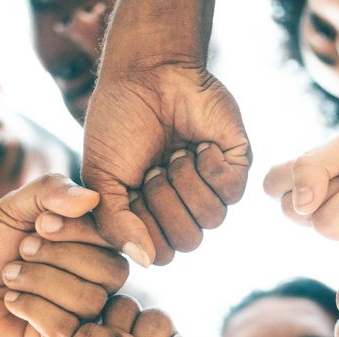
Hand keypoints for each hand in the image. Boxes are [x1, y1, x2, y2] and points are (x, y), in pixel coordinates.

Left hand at [0, 174, 127, 336]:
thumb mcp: (14, 207)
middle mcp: (94, 283)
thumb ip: (52, 191)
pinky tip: (10, 302)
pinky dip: (31, 308)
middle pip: (111, 272)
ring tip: (9, 276)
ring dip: (40, 281)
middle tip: (21, 251)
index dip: (80, 230)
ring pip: (88, 300)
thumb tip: (93, 197)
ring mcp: (79, 316)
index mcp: (92, 249)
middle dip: (59, 256)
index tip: (40, 223)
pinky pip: (65, 327)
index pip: (114, 240)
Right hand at [83, 60, 250, 265]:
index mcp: (152, 216)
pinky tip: (198, 144)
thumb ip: (115, 224)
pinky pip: (232, 192)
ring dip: (185, 181)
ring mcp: (211, 188)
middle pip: (189, 241)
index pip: (161, 254)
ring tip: (174, 152)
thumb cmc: (119, 123)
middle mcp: (184, 207)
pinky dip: (209, 166)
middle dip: (165, 201)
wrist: (148, 73)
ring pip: (212, 219)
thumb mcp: (102, 178)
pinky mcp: (236, 166)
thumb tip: (144, 262)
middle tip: (153, 165)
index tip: (130, 187)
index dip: (145, 225)